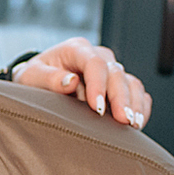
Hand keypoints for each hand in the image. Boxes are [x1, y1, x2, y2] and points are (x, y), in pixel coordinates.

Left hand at [13, 39, 150, 129]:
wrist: (39, 80)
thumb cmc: (35, 77)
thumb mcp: (32, 77)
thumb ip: (49, 79)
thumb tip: (70, 81)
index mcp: (76, 49)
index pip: (95, 64)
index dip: (98, 86)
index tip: (97, 108)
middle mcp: (97, 56)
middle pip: (117, 74)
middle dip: (121, 99)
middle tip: (123, 120)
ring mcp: (110, 69)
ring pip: (131, 82)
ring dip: (134, 104)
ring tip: (133, 125)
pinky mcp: (118, 83)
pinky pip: (137, 92)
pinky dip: (140, 106)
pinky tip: (138, 122)